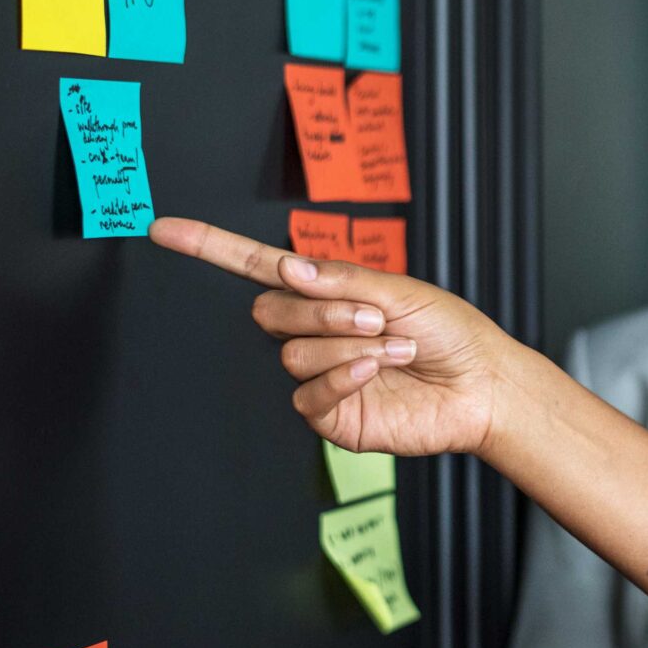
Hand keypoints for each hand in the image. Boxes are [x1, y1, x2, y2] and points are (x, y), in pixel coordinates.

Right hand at [150, 217, 507, 457]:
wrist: (482, 385)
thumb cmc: (450, 333)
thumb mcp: (401, 291)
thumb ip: (342, 280)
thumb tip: (287, 269)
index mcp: (328, 295)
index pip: (259, 269)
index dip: (213, 249)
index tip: (165, 230)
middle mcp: (315, 335)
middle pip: (269, 313)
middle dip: (320, 311)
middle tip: (373, 316)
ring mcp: (319, 376)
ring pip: (292, 354)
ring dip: (346, 344)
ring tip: (395, 346)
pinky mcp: (331, 417)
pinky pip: (308, 395)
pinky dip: (344, 377)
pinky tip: (377, 369)